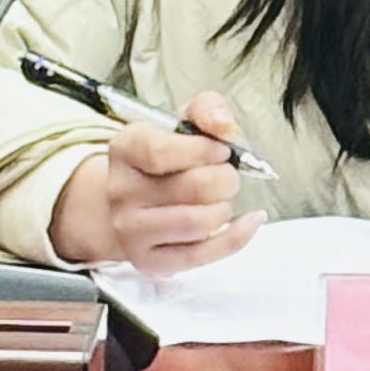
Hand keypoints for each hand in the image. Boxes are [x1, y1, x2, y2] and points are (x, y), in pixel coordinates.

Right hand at [47, 90, 264, 276]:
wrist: (136, 198)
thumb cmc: (166, 156)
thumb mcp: (182, 120)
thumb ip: (207, 109)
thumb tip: (224, 125)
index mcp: (125, 148)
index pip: (161, 151)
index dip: (203, 150)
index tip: (222, 149)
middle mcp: (121, 192)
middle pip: (193, 188)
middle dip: (225, 178)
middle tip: (226, 174)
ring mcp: (131, 231)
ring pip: (200, 223)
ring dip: (225, 206)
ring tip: (221, 196)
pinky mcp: (149, 261)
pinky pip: (204, 254)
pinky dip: (237, 236)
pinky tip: (249, 220)